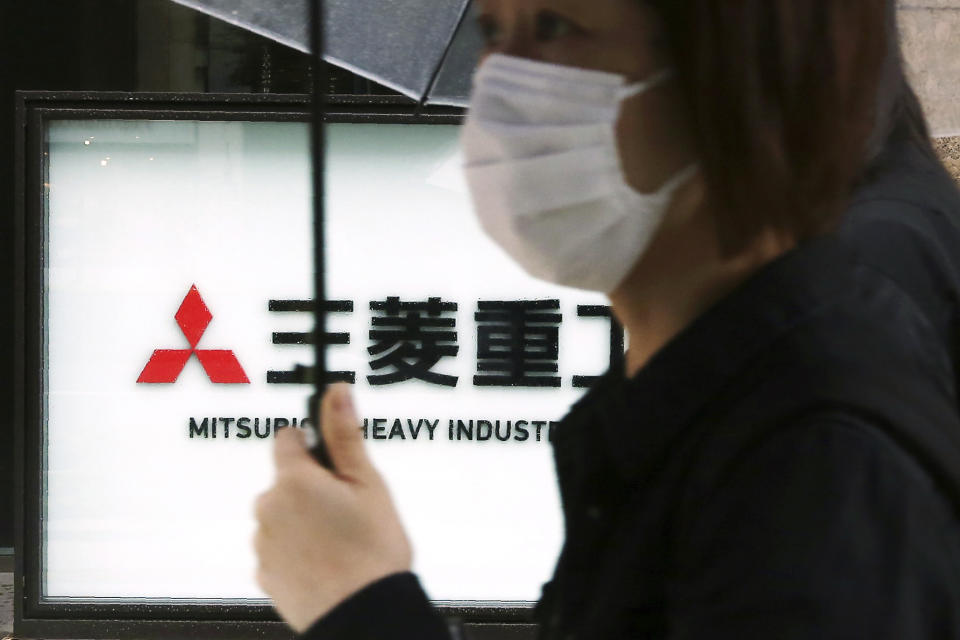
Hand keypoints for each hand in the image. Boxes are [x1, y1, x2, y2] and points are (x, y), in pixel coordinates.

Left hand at [253, 383, 412, 632]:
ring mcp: (262, 543)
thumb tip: (336, 392)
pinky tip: (326, 560)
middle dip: (311, 486)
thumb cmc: (372, 551)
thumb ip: (345, 435)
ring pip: (281, 514)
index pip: (288, 439)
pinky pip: (278, 548)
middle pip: (286, 480)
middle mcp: (268, 507)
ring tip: (340, 540)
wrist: (364, 615)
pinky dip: (296, 549)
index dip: (313, 446)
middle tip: (348, 508)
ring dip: (303, 519)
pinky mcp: (264, 573)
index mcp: (294, 480)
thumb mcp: (368, 484)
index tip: (333, 462)